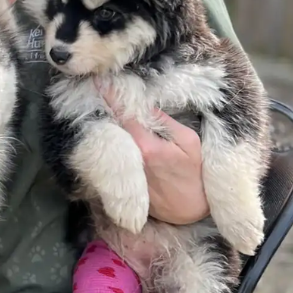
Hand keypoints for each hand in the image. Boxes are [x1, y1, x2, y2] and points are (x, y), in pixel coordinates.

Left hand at [94, 78, 208, 225]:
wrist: (189, 211)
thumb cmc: (195, 175)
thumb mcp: (189, 143)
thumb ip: (166, 123)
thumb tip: (146, 105)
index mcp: (146, 147)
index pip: (123, 116)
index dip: (110, 97)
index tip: (99, 81)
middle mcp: (130, 159)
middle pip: (112, 127)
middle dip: (105, 108)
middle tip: (97, 86)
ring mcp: (123, 172)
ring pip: (112, 141)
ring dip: (107, 124)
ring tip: (103, 103)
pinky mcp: (122, 181)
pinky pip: (114, 156)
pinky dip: (112, 142)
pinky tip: (112, 129)